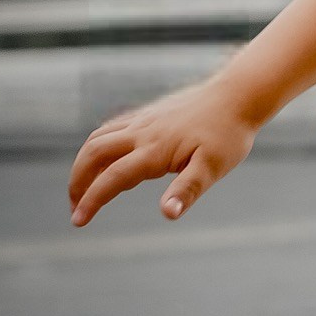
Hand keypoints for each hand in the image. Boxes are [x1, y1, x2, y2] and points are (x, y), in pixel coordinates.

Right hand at [68, 78, 255, 227]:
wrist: (239, 94)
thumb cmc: (229, 134)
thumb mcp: (213, 167)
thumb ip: (187, 190)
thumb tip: (166, 214)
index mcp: (155, 149)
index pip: (113, 177)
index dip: (91, 200)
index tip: (78, 221)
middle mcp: (143, 131)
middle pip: (94, 152)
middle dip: (78, 181)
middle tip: (76, 208)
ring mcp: (145, 119)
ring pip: (99, 137)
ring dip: (84, 162)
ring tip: (85, 188)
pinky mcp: (150, 112)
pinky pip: (113, 127)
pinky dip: (99, 145)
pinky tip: (106, 159)